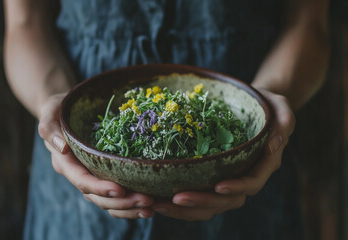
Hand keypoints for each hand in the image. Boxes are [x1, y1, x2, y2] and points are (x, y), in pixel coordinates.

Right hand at [38, 93, 154, 218]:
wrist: (67, 112)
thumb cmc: (60, 109)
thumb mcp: (50, 112)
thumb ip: (50, 128)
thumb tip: (61, 147)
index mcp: (66, 163)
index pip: (82, 180)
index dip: (100, 188)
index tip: (120, 190)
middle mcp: (79, 174)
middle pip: (99, 197)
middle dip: (122, 202)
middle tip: (147, 200)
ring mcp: (92, 176)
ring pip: (108, 201)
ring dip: (129, 207)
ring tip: (151, 206)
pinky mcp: (105, 175)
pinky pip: (116, 196)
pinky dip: (130, 203)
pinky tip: (149, 204)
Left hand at [151, 88, 294, 220]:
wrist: (252, 108)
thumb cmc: (266, 106)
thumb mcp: (281, 108)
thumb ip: (283, 124)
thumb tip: (273, 145)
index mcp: (262, 165)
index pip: (251, 183)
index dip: (236, 187)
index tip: (217, 185)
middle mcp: (244, 177)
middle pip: (225, 201)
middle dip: (201, 202)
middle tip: (176, 198)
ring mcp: (227, 180)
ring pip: (208, 204)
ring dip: (184, 209)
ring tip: (158, 204)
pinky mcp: (211, 177)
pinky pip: (197, 195)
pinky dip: (178, 202)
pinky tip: (157, 198)